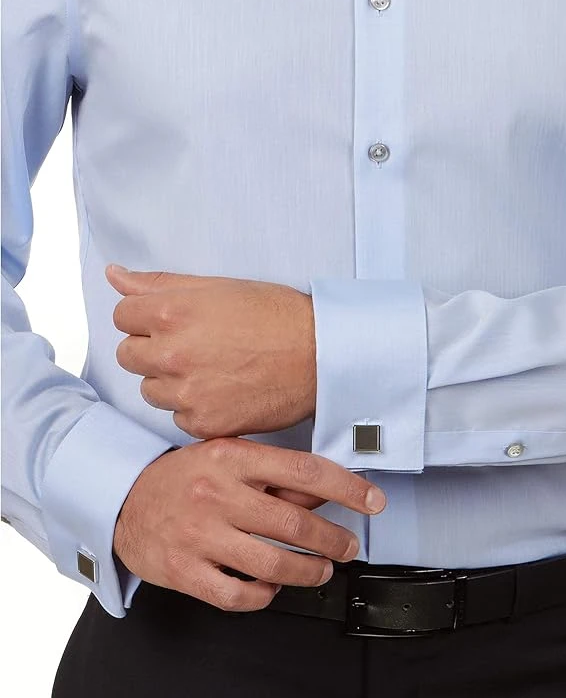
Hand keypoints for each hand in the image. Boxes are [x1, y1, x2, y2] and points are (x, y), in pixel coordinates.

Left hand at [105, 264, 315, 438]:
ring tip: (211, 369)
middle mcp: (172, 354)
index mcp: (171, 312)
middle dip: (152, 349)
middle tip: (193, 345)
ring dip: (170, 381)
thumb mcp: (217, 286)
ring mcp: (186, 392)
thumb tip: (113, 275)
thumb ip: (158, 283)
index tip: (172, 321)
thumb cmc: (275, 315)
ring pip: (150, 389)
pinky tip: (223, 390)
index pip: (122, 316)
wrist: (319, 355)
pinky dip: (194, 407)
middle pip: (128, 355)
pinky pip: (177, 417)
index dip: (146, 317)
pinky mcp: (203, 422)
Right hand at [113, 436, 385, 611]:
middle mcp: (217, 495)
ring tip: (321, 570)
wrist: (123, 500)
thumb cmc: (183, 477)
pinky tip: (272, 587)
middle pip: (294, 523)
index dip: (347, 488)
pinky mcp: (183, 571)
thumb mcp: (227, 456)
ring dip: (309, 572)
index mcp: (231, 457)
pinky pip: (238, 595)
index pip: (305, 470)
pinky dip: (264, 595)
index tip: (372, 501)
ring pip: (272, 564)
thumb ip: (273, 472)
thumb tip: (325, 489)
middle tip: (348, 546)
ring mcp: (200, 535)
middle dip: (334, 540)